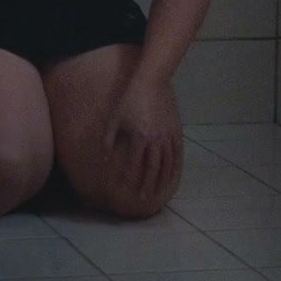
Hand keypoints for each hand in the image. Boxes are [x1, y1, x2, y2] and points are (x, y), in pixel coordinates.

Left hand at [102, 77, 182, 202]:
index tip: (127, 191)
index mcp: (139, 136)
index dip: (131, 179)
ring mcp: (167, 135)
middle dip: (147, 185)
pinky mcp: (175, 130)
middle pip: (152, 168)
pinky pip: (176, 153)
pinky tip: (171, 175)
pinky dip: (174, 167)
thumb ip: (108, 141)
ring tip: (159, 192)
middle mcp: (155, 139)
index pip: (135, 164)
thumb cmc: (129, 99)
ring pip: (167, 163)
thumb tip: (104, 161)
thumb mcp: (114, 119)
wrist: (151, 81)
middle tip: (144, 200)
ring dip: (162, 180)